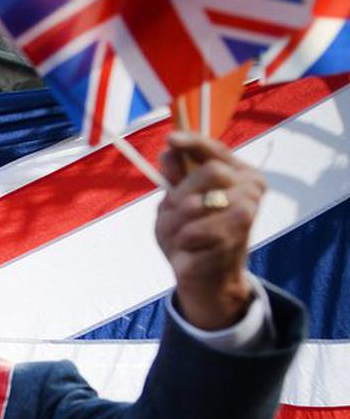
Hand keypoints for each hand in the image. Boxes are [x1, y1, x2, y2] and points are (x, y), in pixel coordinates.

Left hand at [155, 131, 265, 329]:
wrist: (208, 280)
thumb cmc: (193, 236)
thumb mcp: (178, 204)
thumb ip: (176, 178)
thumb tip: (168, 150)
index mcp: (241, 176)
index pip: (217, 150)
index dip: (194, 142)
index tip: (171, 139)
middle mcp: (251, 191)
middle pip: (210, 172)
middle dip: (181, 194)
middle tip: (175, 214)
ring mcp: (246, 215)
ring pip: (194, 205)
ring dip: (175, 224)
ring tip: (183, 239)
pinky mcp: (234, 240)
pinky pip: (190, 234)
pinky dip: (181, 245)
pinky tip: (192, 253)